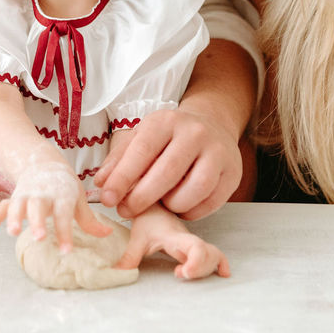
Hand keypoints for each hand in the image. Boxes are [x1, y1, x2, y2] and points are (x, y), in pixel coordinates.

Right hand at [0, 160, 109, 251]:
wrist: (43, 162)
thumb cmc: (63, 186)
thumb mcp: (78, 199)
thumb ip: (89, 220)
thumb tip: (107, 234)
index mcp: (62, 195)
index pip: (64, 215)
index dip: (65, 232)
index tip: (66, 251)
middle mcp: (43, 194)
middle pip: (39, 207)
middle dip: (37, 222)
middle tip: (39, 237)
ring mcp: (27, 195)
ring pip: (18, 205)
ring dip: (14, 217)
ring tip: (12, 232)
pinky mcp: (14, 197)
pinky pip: (2, 207)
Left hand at [93, 107, 241, 220]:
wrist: (212, 125)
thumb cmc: (169, 137)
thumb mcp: (141, 137)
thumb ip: (119, 160)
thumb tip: (101, 185)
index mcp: (167, 121)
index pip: (141, 152)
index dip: (122, 179)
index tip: (107, 199)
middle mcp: (195, 133)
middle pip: (166, 174)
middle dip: (141, 198)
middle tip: (126, 210)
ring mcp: (218, 152)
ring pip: (193, 191)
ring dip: (171, 205)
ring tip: (160, 204)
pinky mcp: (232, 173)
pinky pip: (210, 203)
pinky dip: (191, 211)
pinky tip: (180, 206)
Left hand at [115, 208, 229, 279]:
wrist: (153, 203)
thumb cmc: (147, 219)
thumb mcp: (136, 238)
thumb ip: (128, 257)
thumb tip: (118, 273)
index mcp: (176, 236)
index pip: (194, 246)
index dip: (195, 262)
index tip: (181, 273)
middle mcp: (189, 239)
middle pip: (209, 254)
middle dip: (201, 269)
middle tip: (181, 274)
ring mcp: (195, 242)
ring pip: (214, 254)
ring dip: (207, 268)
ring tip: (188, 274)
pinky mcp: (196, 246)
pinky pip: (215, 253)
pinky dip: (220, 263)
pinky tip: (221, 273)